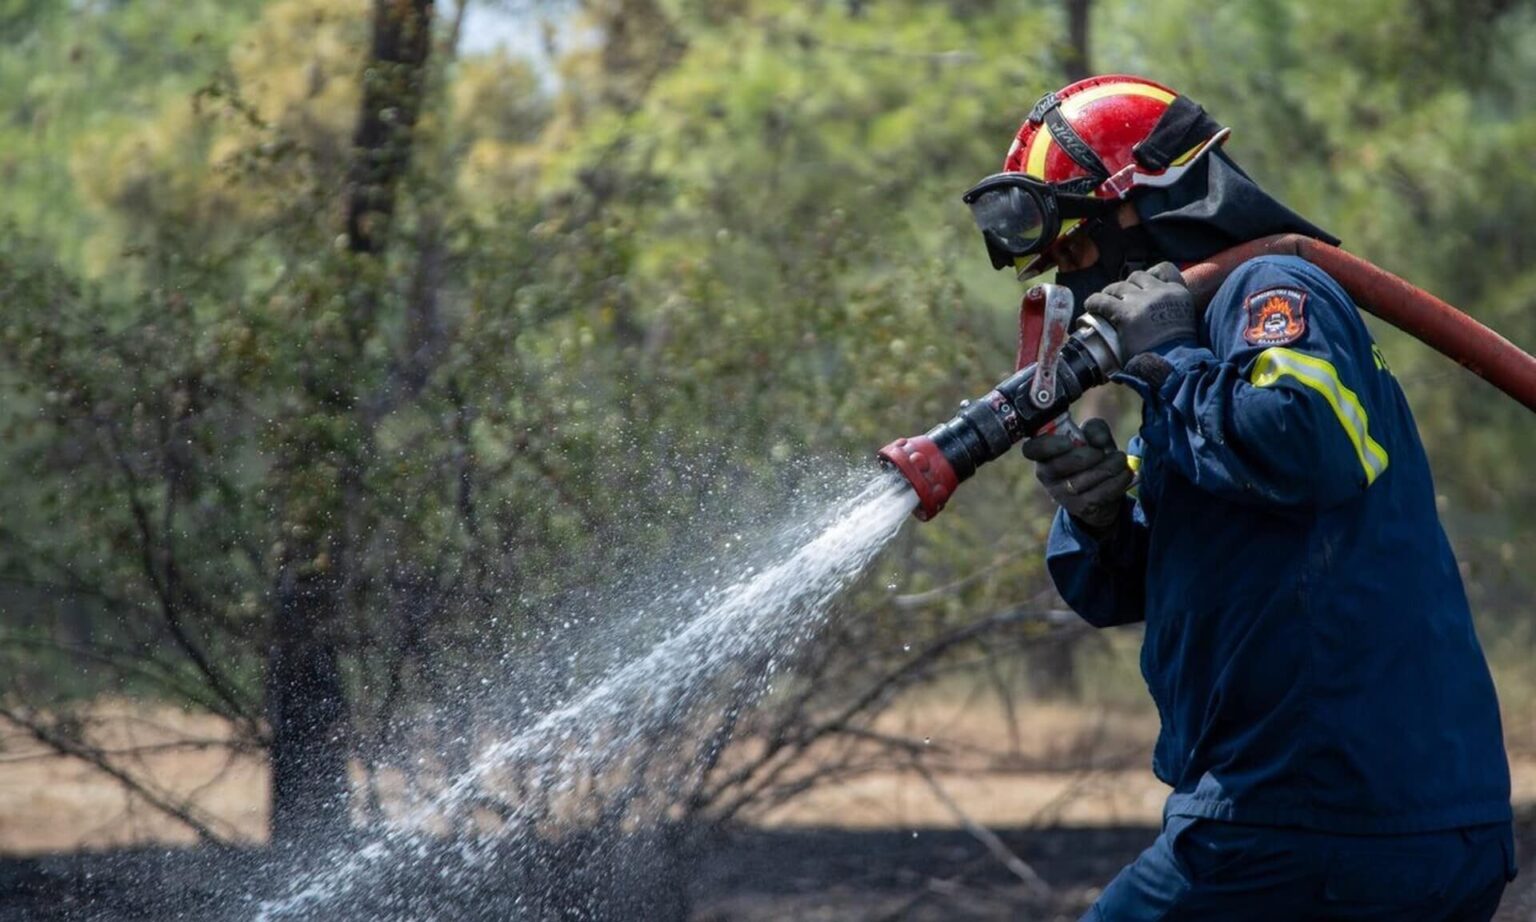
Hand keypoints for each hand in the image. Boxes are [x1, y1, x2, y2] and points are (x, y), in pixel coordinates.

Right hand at [1019, 418, 1131, 534]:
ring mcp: (1061, 494)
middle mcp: (1046, 475)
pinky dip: (1115, 482)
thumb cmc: (1091, 455)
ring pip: (1079, 482)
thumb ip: (1094, 429)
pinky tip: (1124, 473)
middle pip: (1057, 466)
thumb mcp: (1092, 436)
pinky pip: (1096, 495)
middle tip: (1101, 452)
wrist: (1101, 489)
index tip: (1069, 441)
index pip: (1031, 449)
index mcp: (1044, 454)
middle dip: (1085, 457)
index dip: (1048, 445)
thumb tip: (1097, 439)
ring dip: (1105, 468)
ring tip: (1120, 459)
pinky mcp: (1079, 507)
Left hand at [1084, 262, 1194, 358]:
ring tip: (1103, 306)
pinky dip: (1094, 303)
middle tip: (1120, 300)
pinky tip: (1090, 308)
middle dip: (1127, 287)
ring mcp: (1142, 302)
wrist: (1173, 368)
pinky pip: (1102, 301)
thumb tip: (1155, 314)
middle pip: (1137, 277)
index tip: (1141, 285)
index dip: (1150, 274)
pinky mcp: (1125, 315)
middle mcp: (1161, 292)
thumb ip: (1171, 311)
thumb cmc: (1177, 354)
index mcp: (1179, 293)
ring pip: (1118, 287)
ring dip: (1109, 294)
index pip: (1165, 269)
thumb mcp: (1183, 323)